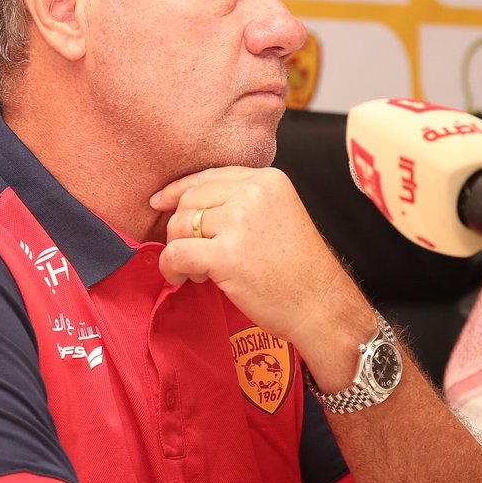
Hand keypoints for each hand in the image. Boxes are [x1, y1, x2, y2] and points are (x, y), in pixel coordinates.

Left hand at [150, 166, 371, 355]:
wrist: (322, 305)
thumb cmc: (300, 270)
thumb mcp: (279, 215)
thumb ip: (242, 203)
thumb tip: (186, 206)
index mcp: (267, 180)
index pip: (209, 176)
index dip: (178, 190)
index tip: (159, 203)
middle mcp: (254, 193)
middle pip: (190, 199)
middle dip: (179, 227)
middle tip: (191, 254)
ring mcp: (240, 222)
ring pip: (180, 225)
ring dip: (179, 250)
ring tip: (198, 271)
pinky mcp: (227, 255)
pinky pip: (177, 253)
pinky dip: (171, 268)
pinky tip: (182, 279)